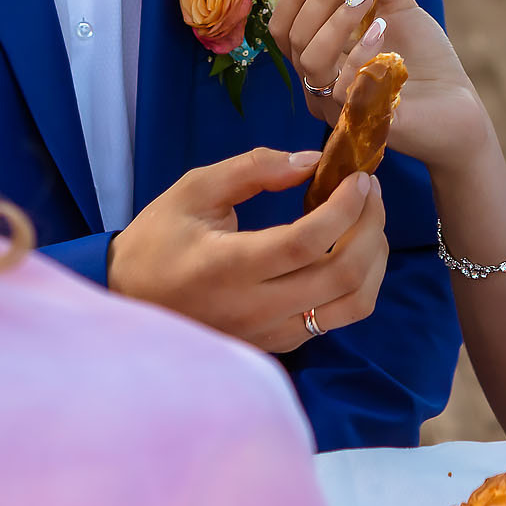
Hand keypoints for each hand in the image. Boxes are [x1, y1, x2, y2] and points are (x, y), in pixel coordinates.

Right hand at [107, 147, 388, 353]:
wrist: (131, 298)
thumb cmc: (159, 238)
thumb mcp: (195, 189)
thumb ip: (254, 168)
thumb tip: (312, 161)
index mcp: (229, 267)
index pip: (307, 242)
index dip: (346, 208)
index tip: (360, 178)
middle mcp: (256, 309)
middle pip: (343, 276)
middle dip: (372, 227)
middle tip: (371, 193)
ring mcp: (271, 333)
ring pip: (352, 307)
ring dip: (374, 261)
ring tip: (368, 223)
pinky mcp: (279, 345)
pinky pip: (336, 320)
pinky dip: (356, 283)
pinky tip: (345, 251)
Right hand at [269, 0, 493, 170]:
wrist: (460, 107)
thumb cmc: (426, 63)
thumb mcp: (401, 12)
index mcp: (321, 57)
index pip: (285, 24)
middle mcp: (318, 83)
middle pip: (293, 37)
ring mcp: (336, 105)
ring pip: (311, 60)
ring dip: (337, 19)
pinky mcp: (360, 121)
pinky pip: (342, 87)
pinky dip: (360, 52)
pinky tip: (382, 30)